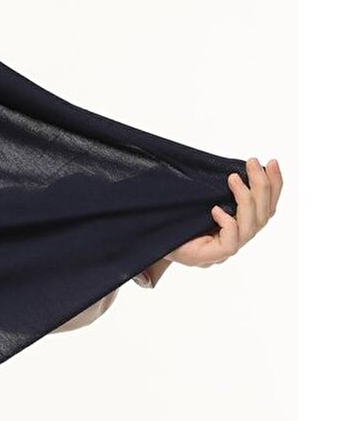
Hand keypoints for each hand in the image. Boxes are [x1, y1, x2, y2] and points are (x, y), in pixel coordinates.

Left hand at [162, 156, 282, 270]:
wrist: (147, 237)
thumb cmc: (171, 215)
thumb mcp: (198, 197)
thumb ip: (217, 188)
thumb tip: (234, 166)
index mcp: (237, 225)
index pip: (266, 207)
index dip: (273, 186)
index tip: (272, 162)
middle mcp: (234, 239)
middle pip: (263, 216)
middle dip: (262, 186)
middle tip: (253, 163)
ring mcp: (222, 251)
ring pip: (251, 228)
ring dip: (246, 199)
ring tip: (233, 178)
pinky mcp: (208, 258)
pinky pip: (231, 245)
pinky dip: (228, 224)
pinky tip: (216, 209)